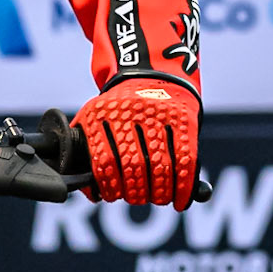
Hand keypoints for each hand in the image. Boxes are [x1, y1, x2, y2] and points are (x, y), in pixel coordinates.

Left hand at [71, 78, 201, 210]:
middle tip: (135, 198)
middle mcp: (130, 113)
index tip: (110, 197)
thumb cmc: (119, 107)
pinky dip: (184, 184)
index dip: (109, 185)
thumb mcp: (94, 116)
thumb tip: (90, 192)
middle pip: (133, 165)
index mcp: (102, 114)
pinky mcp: (183, 119)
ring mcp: (159, 115)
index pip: (104, 160)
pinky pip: (185, 158)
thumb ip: (86, 148)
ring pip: (160, 165)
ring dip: (159, 191)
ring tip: (157, 198)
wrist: (152, 72)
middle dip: (135, 191)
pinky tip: (180, 199)